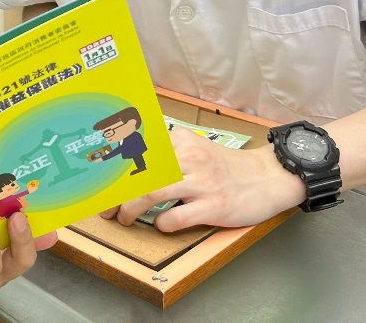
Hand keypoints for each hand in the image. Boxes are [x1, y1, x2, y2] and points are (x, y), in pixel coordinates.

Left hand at [101, 127, 305, 231]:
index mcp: (180, 141)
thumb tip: (128, 162)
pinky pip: (175, 217)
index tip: (97, 181)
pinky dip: (162, 224)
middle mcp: (188, 157)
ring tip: (124, 218)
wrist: (267, 178)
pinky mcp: (213, 206)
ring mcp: (201, 182)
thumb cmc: (225, 167)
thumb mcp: (195, 150)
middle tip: (105, 208)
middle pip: (139, 173)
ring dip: (131, 209)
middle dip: (115, 194)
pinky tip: (162, 224)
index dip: (113, 169)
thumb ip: (167, 152)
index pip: (137, 152)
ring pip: (151, 192)